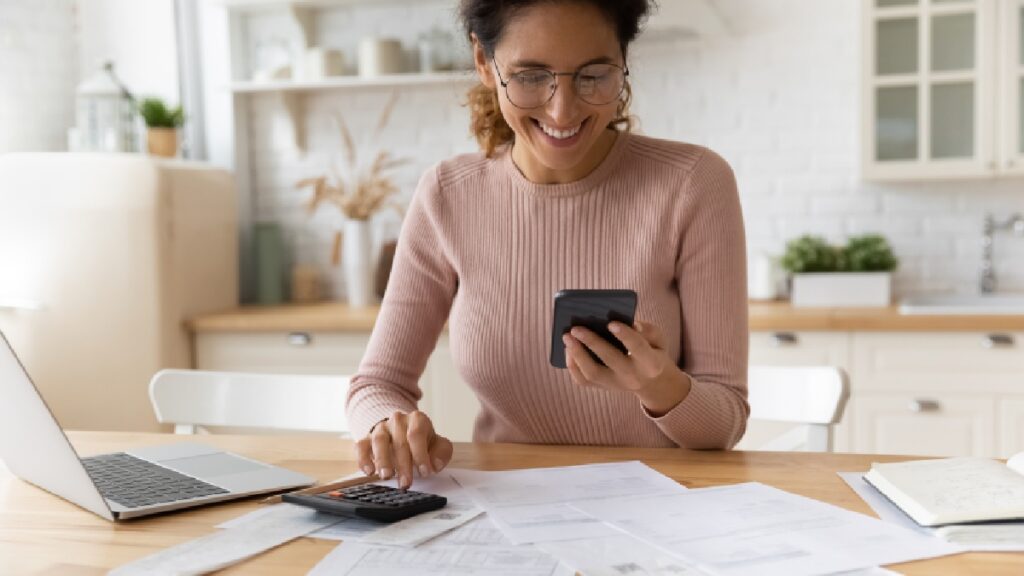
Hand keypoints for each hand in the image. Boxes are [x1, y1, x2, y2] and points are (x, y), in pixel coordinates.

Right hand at [354, 410, 453, 488]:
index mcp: (417, 419)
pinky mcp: (367, 438)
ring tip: (386, 476)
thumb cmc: (422, 441)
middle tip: (406, 483)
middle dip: (403, 464)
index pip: (416, 434)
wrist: (402, 431)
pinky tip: (369, 472)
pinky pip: (361, 446)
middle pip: (399, 441)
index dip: (420, 454)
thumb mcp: (438, 445)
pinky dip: (363, 459)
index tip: (424, 472)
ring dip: (382, 460)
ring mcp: (380, 428)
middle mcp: (397, 420)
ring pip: (379, 441)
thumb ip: (441, 453)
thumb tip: (435, 464)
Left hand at [563, 320, 691, 415]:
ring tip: (567, 337)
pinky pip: (583, 380)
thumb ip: (648, 330)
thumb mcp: (659, 340)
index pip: (638, 348)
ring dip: (577, 354)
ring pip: (592, 373)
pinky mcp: (603, 388)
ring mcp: (616, 385)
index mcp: (651, 363)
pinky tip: (568, 349)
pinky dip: (573, 365)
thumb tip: (630, 324)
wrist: (651, 382)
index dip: (625, 335)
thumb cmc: (652, 351)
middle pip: (610, 360)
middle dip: (592, 342)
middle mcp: (632, 377)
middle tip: (576, 328)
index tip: (611, 323)